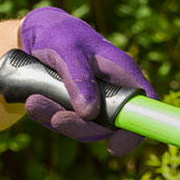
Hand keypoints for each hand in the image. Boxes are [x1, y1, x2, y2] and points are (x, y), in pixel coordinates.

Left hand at [18, 6, 160, 156]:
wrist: (39, 32)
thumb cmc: (59, 33)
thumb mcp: (66, 48)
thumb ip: (79, 78)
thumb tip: (89, 113)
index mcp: (123, 73)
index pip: (146, 107)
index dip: (137, 130)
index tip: (114, 147)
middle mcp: (114, 90)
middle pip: (111, 126)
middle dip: (82, 128)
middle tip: (55, 119)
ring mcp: (97, 100)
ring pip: (86, 126)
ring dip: (60, 121)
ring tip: (33, 103)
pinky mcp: (78, 106)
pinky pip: (69, 121)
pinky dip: (50, 116)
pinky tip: (33, 103)